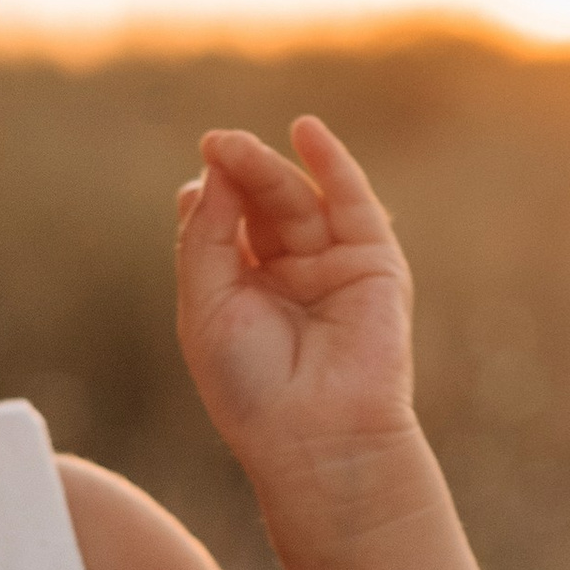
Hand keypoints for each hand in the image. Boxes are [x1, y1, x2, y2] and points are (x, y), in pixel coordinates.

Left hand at [174, 116, 417, 481]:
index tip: (195, 185)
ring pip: (296, 200)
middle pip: (257, 204)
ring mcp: (330, 265)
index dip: (208, 198)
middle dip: (237, 172)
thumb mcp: (206, 304)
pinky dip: (332, 164)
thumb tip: (210, 168)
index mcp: (240, 289)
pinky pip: (352, 203)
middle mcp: (285, 273)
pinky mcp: (373, 263)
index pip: (220, 224)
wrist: (316, 437)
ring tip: (237, 146)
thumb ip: (207, 235)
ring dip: (268, 167)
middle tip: (216, 143)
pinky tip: (306, 132)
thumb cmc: (251, 386)